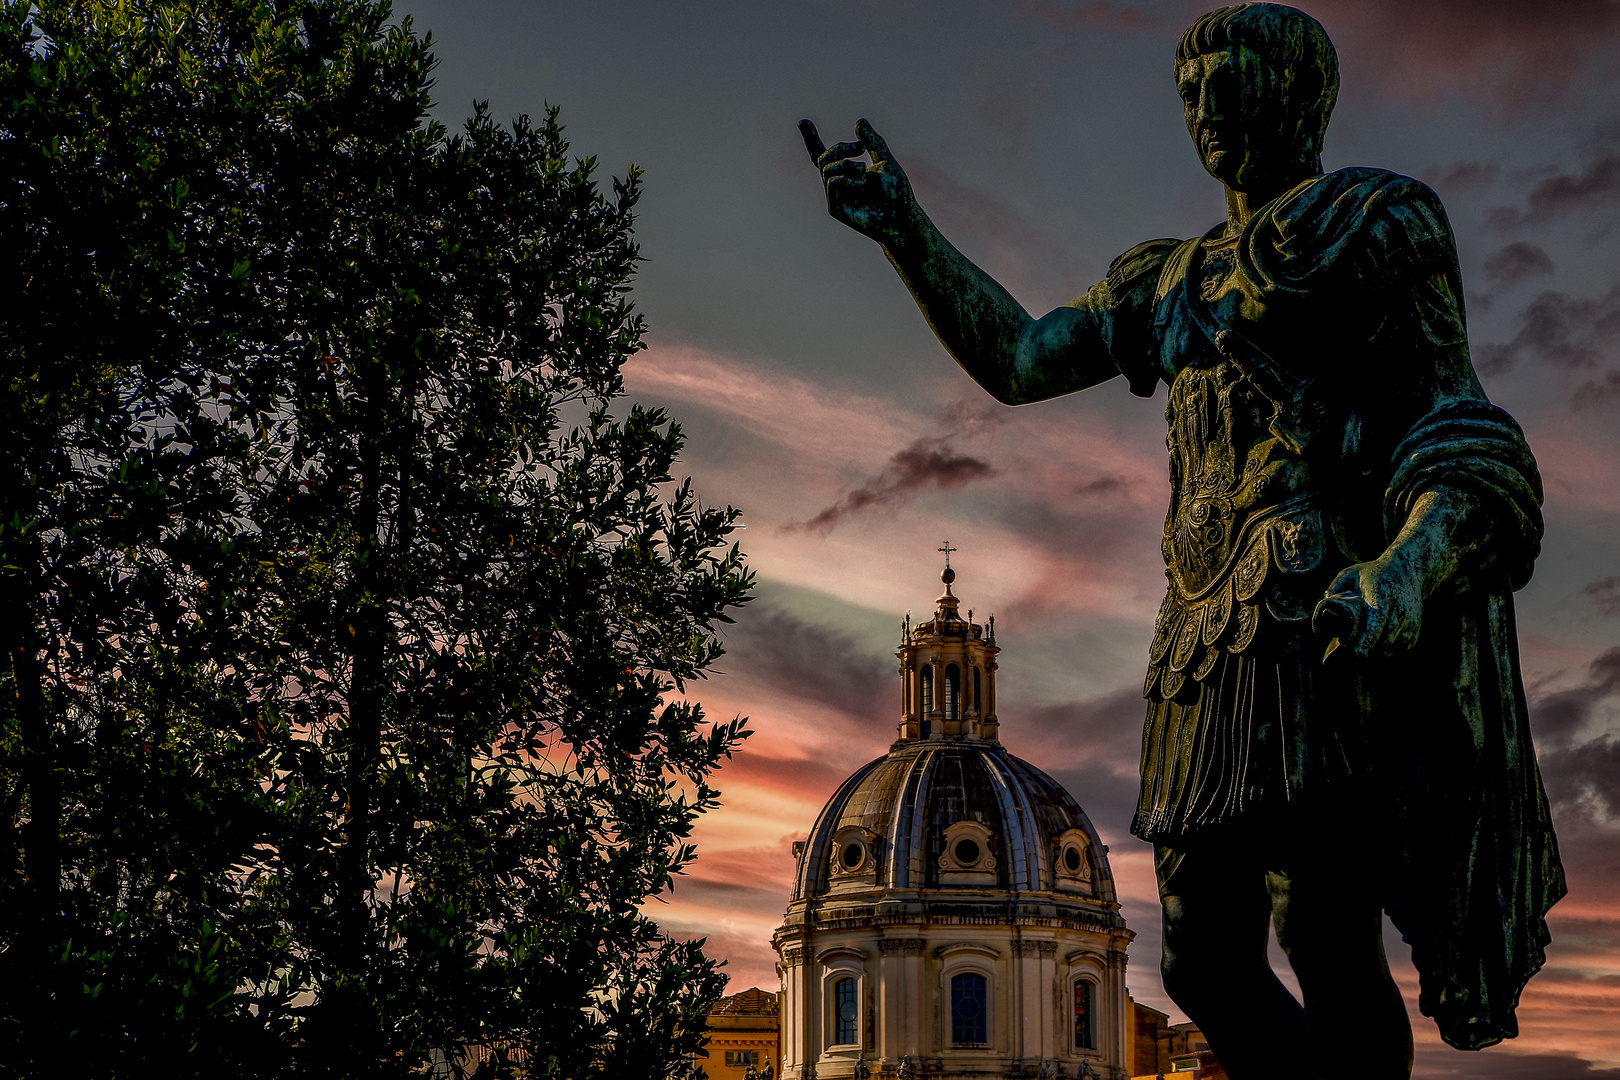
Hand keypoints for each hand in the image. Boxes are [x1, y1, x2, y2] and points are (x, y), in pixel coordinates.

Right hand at [799, 117, 917, 243]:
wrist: (900, 217)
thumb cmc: (896, 193)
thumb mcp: (885, 159)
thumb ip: (872, 141)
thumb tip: (859, 121)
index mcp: (847, 173)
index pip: (824, 155)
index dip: (811, 139)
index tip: (802, 122)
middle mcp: (838, 184)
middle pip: (824, 158)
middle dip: (840, 148)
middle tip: (861, 148)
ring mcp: (835, 197)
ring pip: (827, 169)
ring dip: (845, 164)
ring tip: (863, 169)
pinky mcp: (835, 208)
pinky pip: (832, 183)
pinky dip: (847, 178)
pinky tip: (862, 183)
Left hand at [1318, 555, 1425, 657]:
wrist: (1406, 570)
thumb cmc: (1371, 574)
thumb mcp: (1350, 574)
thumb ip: (1335, 590)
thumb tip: (1325, 609)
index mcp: (1381, 593)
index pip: (1377, 620)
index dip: (1368, 639)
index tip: (1356, 653)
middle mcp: (1399, 607)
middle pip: (1384, 639)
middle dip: (1365, 651)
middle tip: (1348, 656)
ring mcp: (1410, 618)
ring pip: (1392, 647)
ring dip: (1375, 653)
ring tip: (1359, 650)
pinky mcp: (1415, 627)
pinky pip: (1401, 648)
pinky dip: (1387, 651)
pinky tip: (1375, 647)